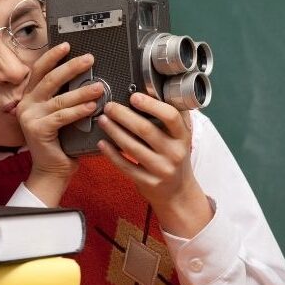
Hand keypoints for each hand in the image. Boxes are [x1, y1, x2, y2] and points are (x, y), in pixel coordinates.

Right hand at [17, 42, 105, 204]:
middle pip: (49, 79)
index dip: (52, 57)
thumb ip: (67, 98)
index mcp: (31, 98)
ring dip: (81, 91)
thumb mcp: (63, 115)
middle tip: (89, 59)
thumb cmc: (62, 143)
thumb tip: (89, 79)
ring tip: (99, 87)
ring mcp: (29, 117)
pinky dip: (78, 110)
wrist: (52, 170)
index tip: (67, 46)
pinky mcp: (37, 130)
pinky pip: (61, 116)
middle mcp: (26, 105)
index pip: (40, 71)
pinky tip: (91, 107)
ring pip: (59, 98)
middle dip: (71, 67)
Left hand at [97, 93, 212, 236]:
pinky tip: (102, 143)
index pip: (171, 117)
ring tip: (103, 120)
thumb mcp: (180, 138)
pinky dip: (111, 154)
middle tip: (109, 106)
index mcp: (183, 137)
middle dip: (123, 115)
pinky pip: (125, 166)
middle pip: (146, 130)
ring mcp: (161, 169)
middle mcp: (174, 153)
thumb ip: (171, 119)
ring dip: (114, 131)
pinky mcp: (147, 182)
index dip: (152, 105)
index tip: (134, 96)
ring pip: (132, 147)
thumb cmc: (174, 158)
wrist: (178, 192)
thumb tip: (154, 91)